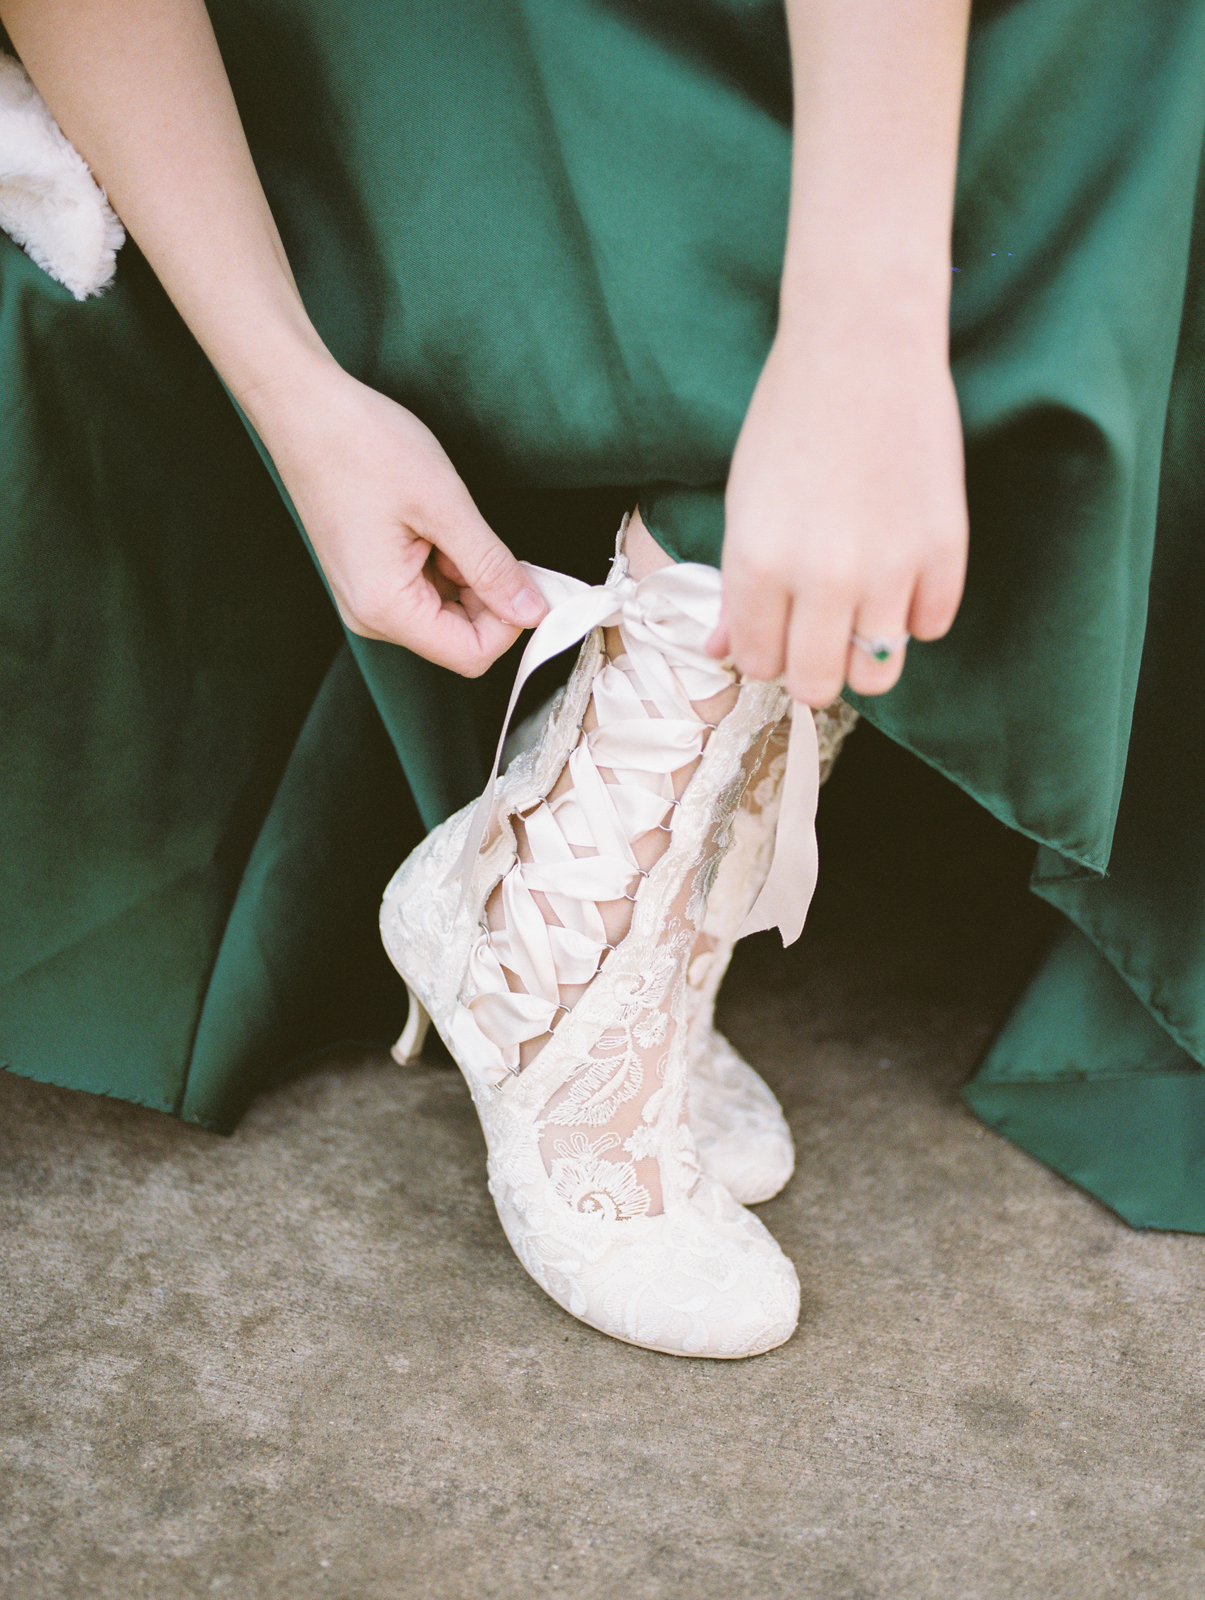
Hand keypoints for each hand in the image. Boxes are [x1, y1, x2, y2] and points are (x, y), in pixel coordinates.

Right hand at [246, 360, 545, 676]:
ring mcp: (368, 599)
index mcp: (385, 607)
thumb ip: (491, 566)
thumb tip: (532, 609)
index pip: (472, 655)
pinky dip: (450, 569)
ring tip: (460, 527)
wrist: (304, 411)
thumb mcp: (444, 505)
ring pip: (447, 616)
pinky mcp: (371, 579)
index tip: (529, 579)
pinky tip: (441, 528)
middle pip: (460, 640)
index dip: (511, 623)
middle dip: (494, 601)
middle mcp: (372, 616)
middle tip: (504, 547)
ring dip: (472, 581)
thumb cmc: (363, 446)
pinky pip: (426, 594)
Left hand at [710, 314, 967, 705]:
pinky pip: (931, 627)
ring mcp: (889, 568)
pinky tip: (900, 572)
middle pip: (816, 685)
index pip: (758, 662)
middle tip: (817, 633)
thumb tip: (723, 652)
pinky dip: (915, 612)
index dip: (765, 653)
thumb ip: (735, 587)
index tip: (775, 630)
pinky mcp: (944, 550)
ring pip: (878, 675)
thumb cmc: (789, 418)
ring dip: (865, 654)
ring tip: (860, 611)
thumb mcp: (742, 503)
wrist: (862, 345)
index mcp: (758, 564)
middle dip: (812, 669)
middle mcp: (822, 577)